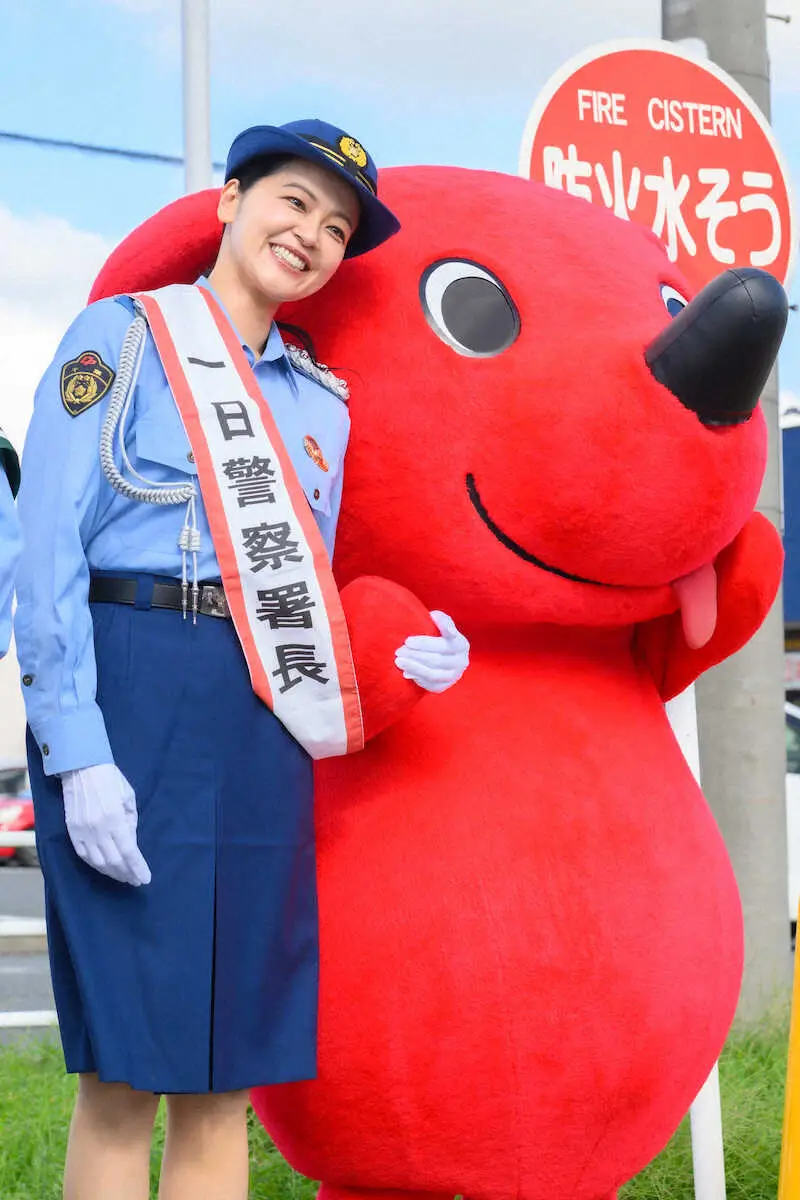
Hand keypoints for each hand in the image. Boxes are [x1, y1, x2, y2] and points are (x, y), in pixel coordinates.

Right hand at [61, 764, 150, 886]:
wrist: (81, 768)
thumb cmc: (110, 779)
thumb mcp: (129, 798)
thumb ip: (130, 822)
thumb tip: (131, 844)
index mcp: (114, 819)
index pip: (129, 852)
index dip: (138, 867)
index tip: (145, 878)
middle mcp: (97, 829)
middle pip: (114, 861)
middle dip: (127, 873)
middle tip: (136, 879)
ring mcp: (82, 831)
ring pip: (98, 862)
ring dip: (112, 872)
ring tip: (123, 876)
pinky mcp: (72, 831)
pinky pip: (83, 855)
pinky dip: (95, 865)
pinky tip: (105, 867)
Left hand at [394, 610, 469, 693]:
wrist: (443, 659)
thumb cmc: (440, 638)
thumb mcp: (443, 626)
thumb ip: (441, 619)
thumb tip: (433, 616)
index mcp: (461, 644)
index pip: (445, 644)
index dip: (426, 642)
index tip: (407, 640)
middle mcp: (461, 661)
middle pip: (437, 659)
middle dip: (415, 654)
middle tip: (399, 650)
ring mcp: (453, 676)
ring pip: (432, 673)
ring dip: (414, 667)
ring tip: (399, 661)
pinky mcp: (443, 687)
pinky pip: (429, 684)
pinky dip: (417, 677)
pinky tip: (406, 671)